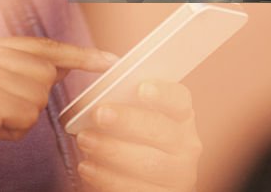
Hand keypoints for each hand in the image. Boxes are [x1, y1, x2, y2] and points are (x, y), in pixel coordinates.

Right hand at [0, 35, 114, 162]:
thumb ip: (18, 70)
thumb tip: (58, 68)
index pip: (41, 46)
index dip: (77, 54)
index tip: (108, 60)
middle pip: (44, 76)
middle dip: (30, 101)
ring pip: (37, 99)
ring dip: (20, 118)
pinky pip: (23, 117)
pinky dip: (11, 130)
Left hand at [75, 80, 201, 190]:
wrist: (143, 178)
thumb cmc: (133, 136)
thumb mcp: (134, 115)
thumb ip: (123, 101)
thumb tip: (98, 95)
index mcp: (180, 115)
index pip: (178, 99)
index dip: (162, 93)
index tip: (141, 88)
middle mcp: (185, 144)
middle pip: (159, 130)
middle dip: (127, 121)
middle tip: (98, 114)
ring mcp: (178, 174)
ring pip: (148, 163)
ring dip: (112, 150)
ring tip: (85, 140)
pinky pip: (136, 189)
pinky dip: (108, 178)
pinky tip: (87, 167)